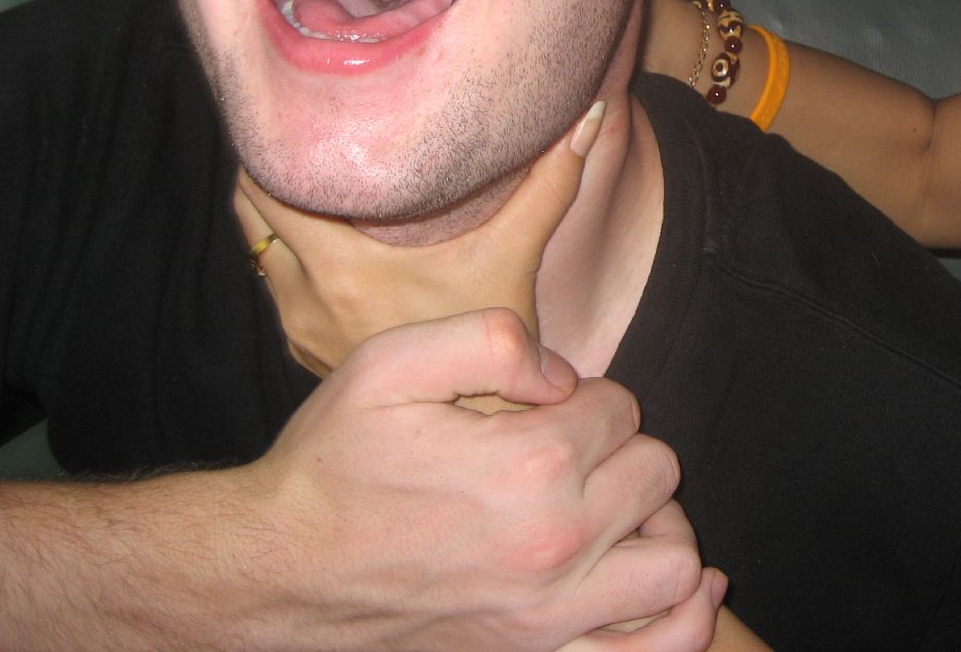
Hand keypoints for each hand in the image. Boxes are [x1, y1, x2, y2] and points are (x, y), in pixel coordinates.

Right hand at [229, 308, 701, 650]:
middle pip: (656, 470)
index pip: (619, 407)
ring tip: (613, 510)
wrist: (276, 575)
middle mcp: (555, 542)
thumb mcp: (390, 364)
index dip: (583, 398)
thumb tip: (565, 376)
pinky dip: (682, 619)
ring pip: (676, 559)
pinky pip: (656, 651)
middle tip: (566, 453)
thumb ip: (492, 339)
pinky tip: (684, 586)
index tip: (536, 411)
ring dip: (657, 524)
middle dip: (619, 449)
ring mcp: (552, 613)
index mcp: (527, 463)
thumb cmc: (332, 465)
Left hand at [235, 101, 605, 379]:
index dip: (268, 143)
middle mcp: (305, 298)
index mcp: (343, 269)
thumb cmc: (486, 351)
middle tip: (295, 129)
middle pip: (249, 210)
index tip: (289, 107)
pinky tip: (325, 238)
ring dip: (275, 211)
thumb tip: (591, 114)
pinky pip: (278, 286)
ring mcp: (300, 328)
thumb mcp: (514, 260)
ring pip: (260, 249)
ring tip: (307, 174)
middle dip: (265, 165)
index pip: (266, 188)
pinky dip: (290, 255)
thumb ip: (551, 185)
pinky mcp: (305, 348)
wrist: (462, 437)